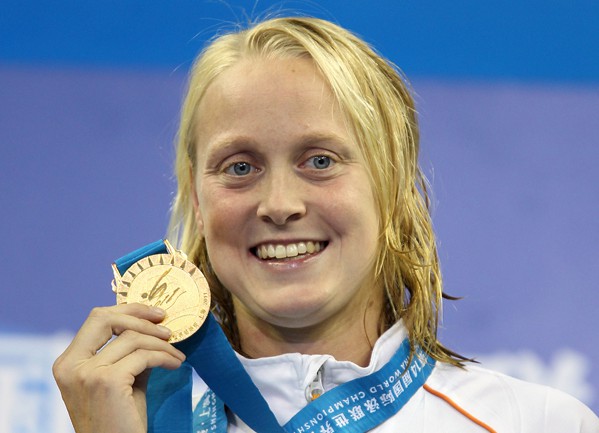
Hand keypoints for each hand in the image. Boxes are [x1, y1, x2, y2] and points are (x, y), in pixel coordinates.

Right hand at [53, 303, 185, 432]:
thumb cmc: (120, 420)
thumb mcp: (119, 380)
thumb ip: (127, 353)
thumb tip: (152, 326)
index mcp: (68, 363)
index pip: (96, 319)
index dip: (128, 310)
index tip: (154, 313)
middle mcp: (70, 366)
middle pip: (105, 318)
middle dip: (141, 316)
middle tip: (167, 327)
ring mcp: (86, 373)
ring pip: (132, 338)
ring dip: (162, 344)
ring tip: (176, 355)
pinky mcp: (107, 382)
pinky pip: (144, 356)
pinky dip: (165, 357)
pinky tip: (175, 364)